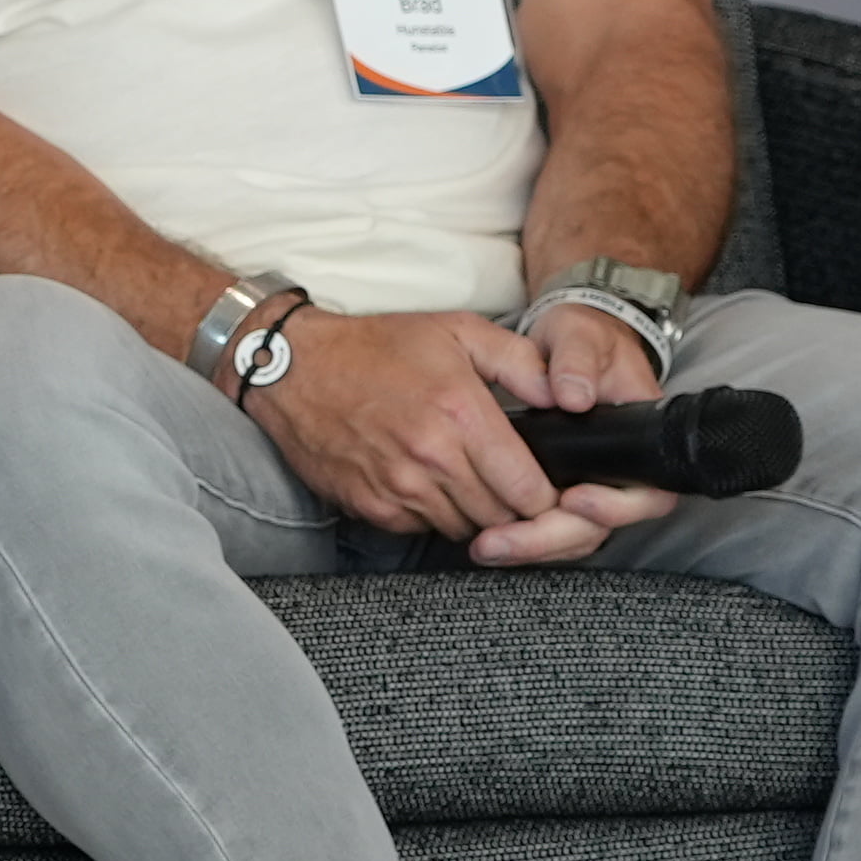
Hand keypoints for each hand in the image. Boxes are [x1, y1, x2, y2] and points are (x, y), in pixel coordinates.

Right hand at [243, 305, 677, 563]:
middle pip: (501, 516)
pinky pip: (423, 528)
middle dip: (516, 509)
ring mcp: (399, 488)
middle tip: (514, 490)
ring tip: (472, 483)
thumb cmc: (377, 347)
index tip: (547, 487)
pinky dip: (434, 514)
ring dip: (476, 514)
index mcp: (460, 413)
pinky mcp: (373, 507)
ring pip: (465, 529)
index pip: (527, 488)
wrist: (294, 369)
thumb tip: (567, 396)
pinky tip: (429, 484)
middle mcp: (432, 457)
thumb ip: (521, 362)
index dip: (547, 496)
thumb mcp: (458, 331)